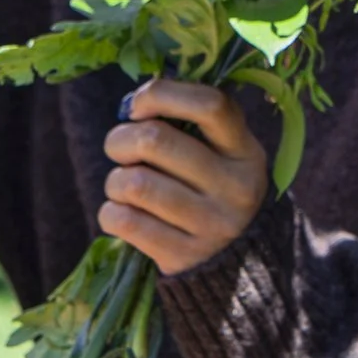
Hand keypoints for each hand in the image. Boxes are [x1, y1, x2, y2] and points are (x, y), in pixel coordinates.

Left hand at [99, 80, 270, 276]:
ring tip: (124, 186)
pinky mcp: (184, 256)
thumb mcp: (219, 154)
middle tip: (119, 149)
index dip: (161, 94)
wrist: (231, 263)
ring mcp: (212, 226)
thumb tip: (133, 104)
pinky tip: (124, 213)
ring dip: (115, 181)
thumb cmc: (207, 190)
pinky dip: (111, 212)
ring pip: (134, 182)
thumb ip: (186, 123)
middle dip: (120, 139)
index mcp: (246, 152)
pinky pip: (124, 220)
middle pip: (155, 140)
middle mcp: (236, 188)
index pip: (210, 105)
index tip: (136, 107)